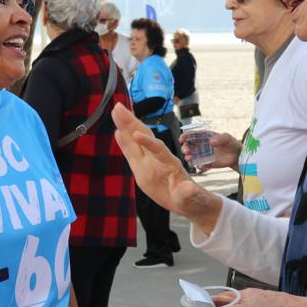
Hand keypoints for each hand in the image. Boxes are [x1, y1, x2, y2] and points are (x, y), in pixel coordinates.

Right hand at [111, 105, 217, 221]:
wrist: (184, 199)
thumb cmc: (188, 198)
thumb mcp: (188, 197)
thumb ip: (186, 193)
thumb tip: (190, 190)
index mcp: (169, 163)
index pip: (158, 149)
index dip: (147, 143)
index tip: (136, 135)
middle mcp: (157, 157)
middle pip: (144, 136)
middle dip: (132, 122)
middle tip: (119, 107)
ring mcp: (149, 160)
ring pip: (135, 140)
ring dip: (126, 125)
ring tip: (116, 110)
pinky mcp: (141, 166)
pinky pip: (131, 151)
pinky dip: (124, 141)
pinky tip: (117, 131)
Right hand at [180, 131, 241, 170]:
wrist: (237, 156)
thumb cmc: (232, 143)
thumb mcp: (228, 138)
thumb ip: (220, 138)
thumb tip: (210, 141)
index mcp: (204, 136)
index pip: (192, 135)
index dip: (185, 136)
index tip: (182, 138)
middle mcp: (201, 145)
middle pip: (189, 146)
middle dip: (185, 148)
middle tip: (186, 150)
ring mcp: (203, 155)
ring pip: (192, 156)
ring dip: (188, 157)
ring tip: (189, 158)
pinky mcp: (207, 164)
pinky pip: (200, 165)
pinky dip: (199, 166)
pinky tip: (201, 166)